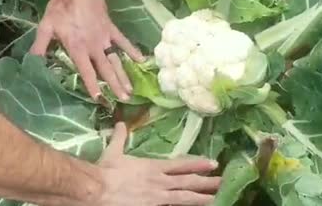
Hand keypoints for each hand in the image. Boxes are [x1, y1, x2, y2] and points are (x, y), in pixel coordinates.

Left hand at [30, 0, 144, 101]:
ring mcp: (105, 38)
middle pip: (106, 70)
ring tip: (131, 89)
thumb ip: (39, 47)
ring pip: (116, 60)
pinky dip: (132, 51)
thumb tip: (30, 62)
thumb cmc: (59, 9)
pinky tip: (142, 60)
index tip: (100, 98)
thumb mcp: (45, 28)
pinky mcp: (111, 29)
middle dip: (115, 86)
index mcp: (78, 49)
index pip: (86, 72)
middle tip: (124, 100)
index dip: (92, 85)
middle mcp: (94, 47)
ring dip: (124, 75)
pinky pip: (124, 42)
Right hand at [96, 122, 221, 205]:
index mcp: (153, 167)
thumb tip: (120, 123)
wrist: (98, 189)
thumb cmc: (107, 171)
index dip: (197, 164)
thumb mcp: (113, 151)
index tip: (212, 163)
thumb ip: (119, 137)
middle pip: (188, 182)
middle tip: (223, 181)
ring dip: (201, 197)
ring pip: (184, 198)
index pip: (180, 165)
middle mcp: (160, 182)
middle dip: (206, 181)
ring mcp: (158, 197)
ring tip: (216, 198)